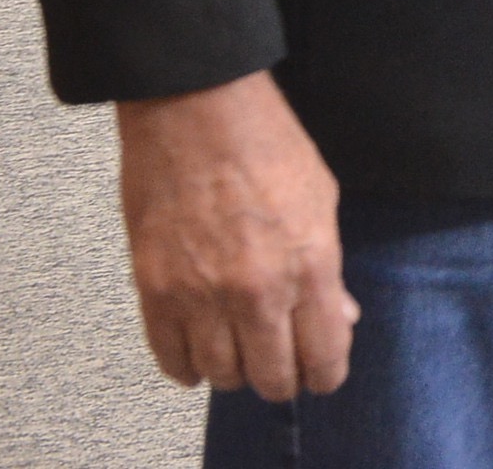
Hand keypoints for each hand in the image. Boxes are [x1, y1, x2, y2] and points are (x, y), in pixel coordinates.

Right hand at [117, 72, 356, 400]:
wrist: (197, 111)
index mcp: (308, 266)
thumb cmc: (266, 145)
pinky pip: (169, 357)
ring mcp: (200, 295)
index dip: (325, 374)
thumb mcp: (322, 201)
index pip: (323, 355)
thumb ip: (329, 269)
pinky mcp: (153, 290)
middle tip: (282, 369)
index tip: (322, 374)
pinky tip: (197, 357)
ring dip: (234, 372)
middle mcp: (255, 291)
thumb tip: (338, 315)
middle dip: (282, 380)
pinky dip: (185, 366)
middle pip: (270, 377)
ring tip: (240, 354)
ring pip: (220, 374)